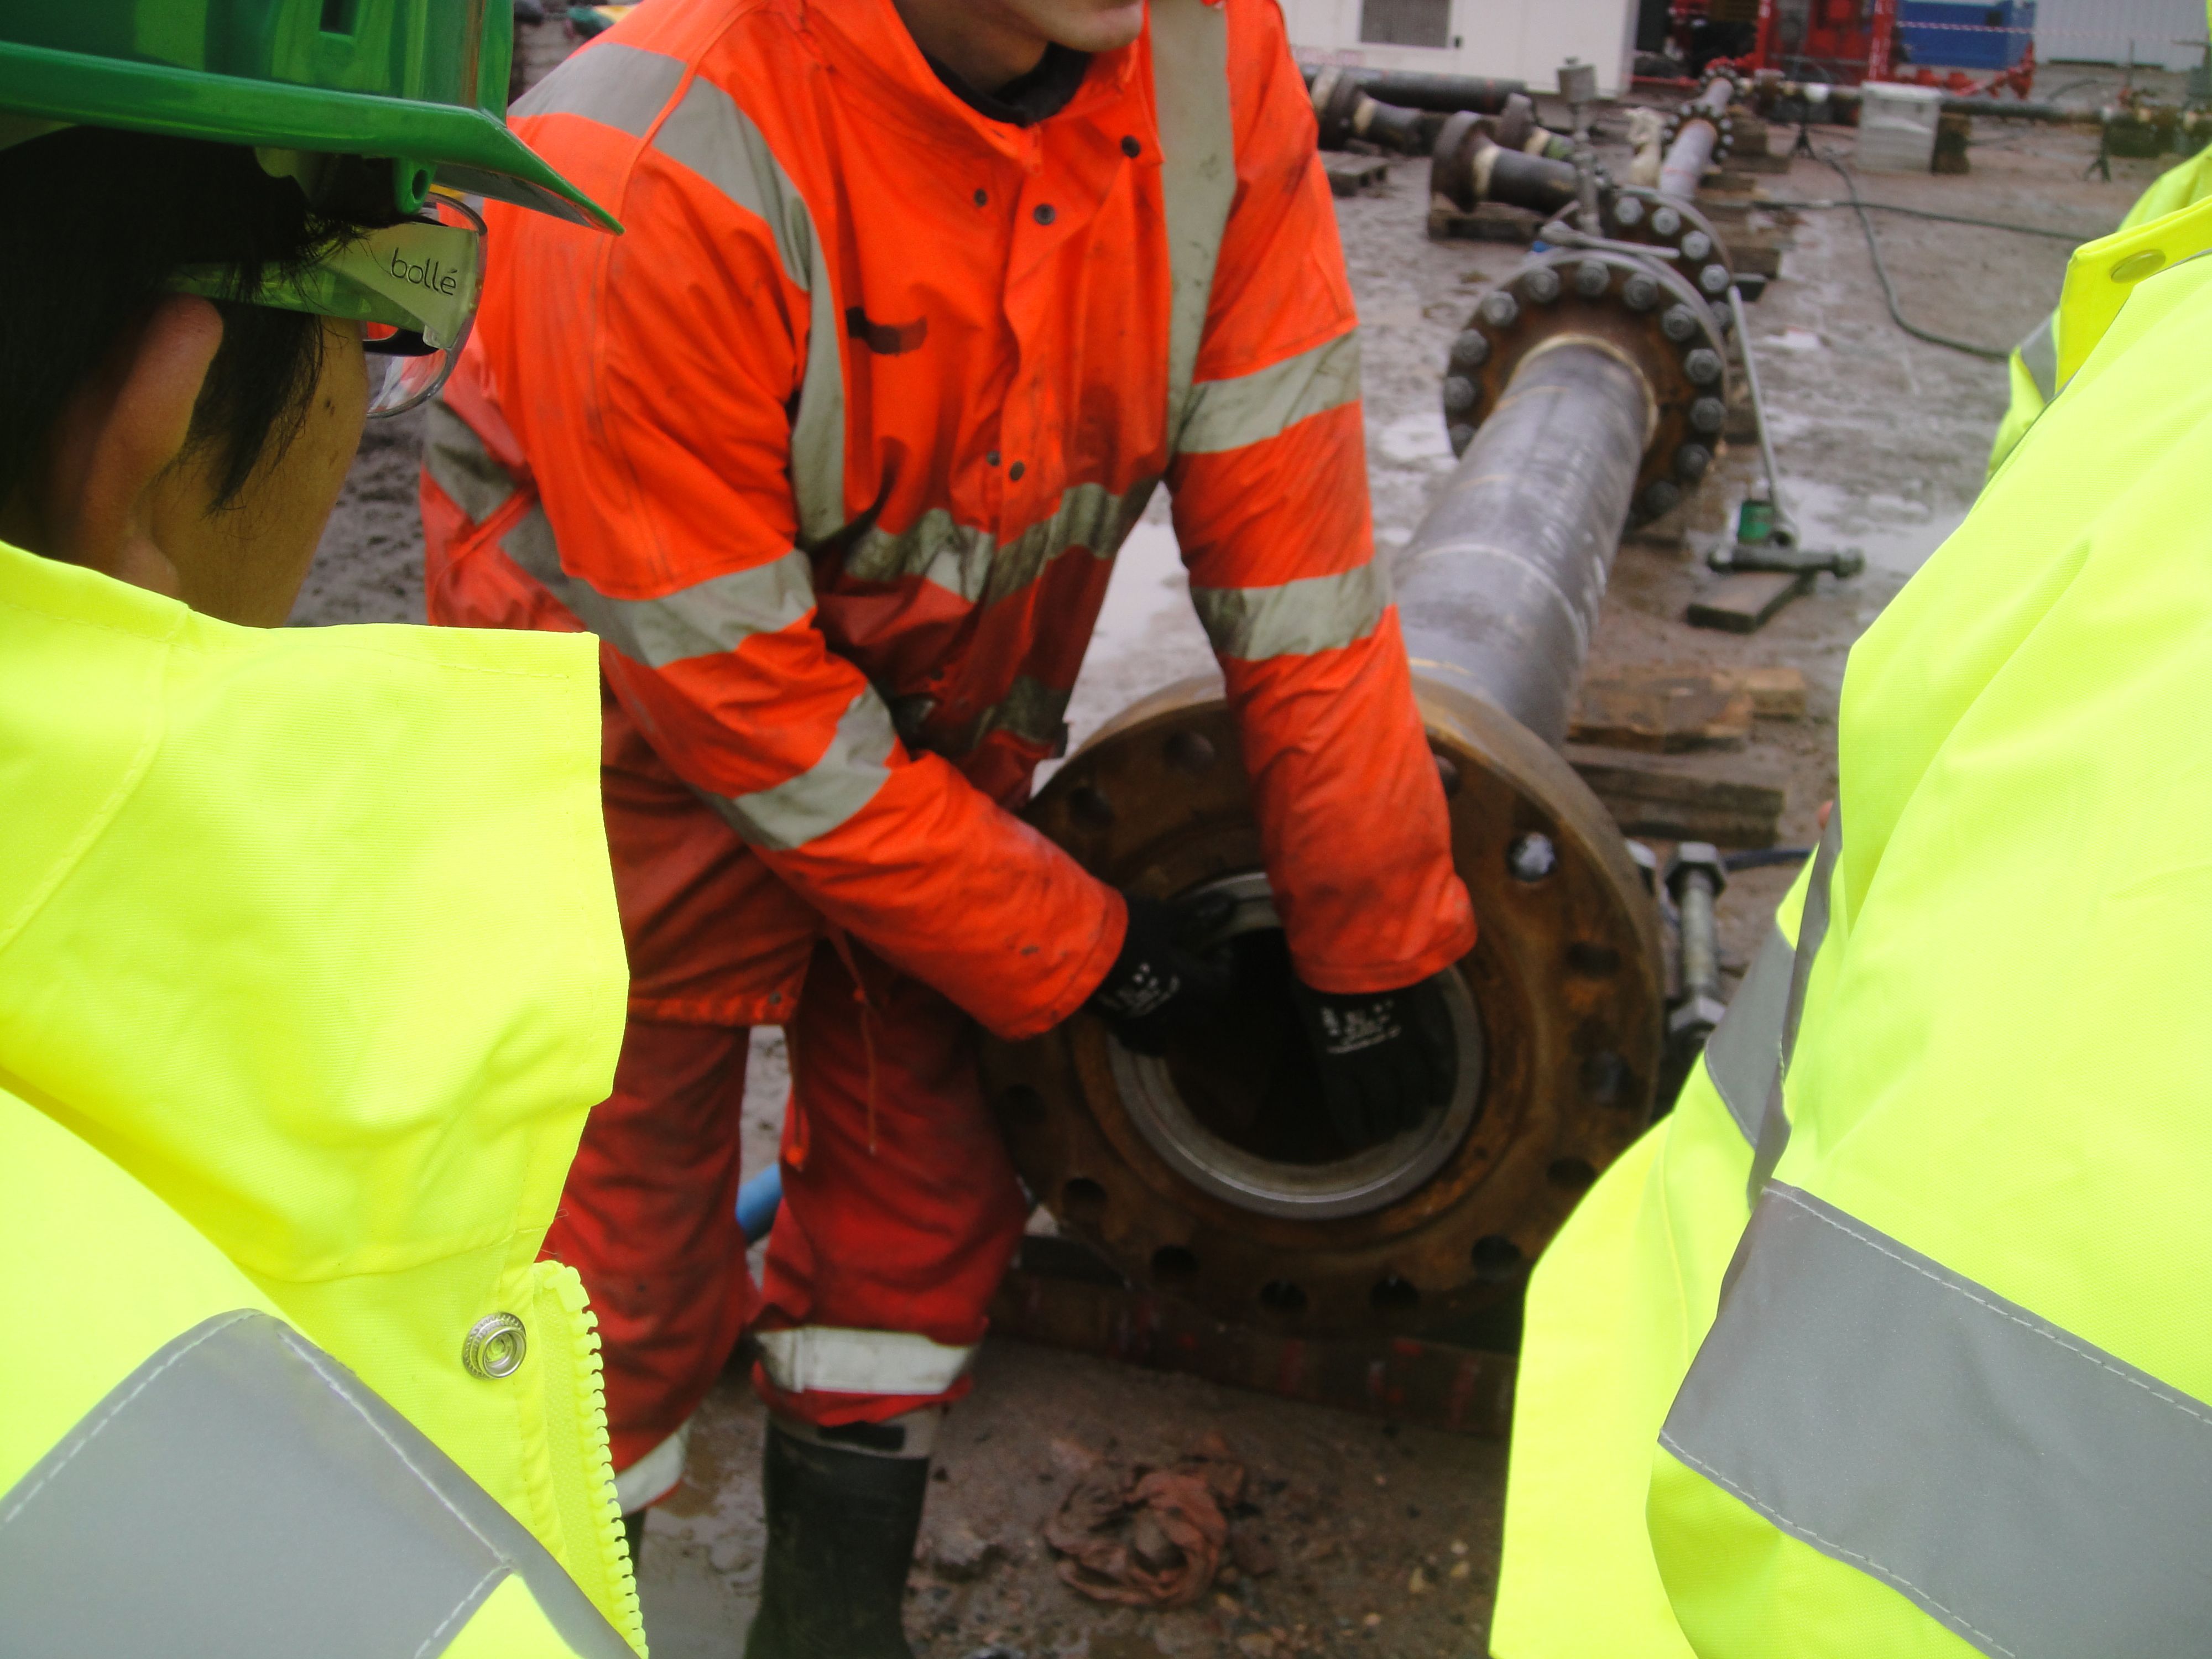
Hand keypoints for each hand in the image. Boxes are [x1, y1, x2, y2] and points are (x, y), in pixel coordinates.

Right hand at [1087, 891, 1236, 1056]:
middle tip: (1197, 965)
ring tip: (1170, 990)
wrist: (1072, 947)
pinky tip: (1141, 1011)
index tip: (1216, 946)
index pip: (1220, 986)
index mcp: (1185, 986)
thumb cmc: (1123, 927)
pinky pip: (1138, 1037)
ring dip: (1177, 1013)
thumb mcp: (1162, 916)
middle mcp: (1168, 1012)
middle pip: (1202, 1012)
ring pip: (1170, 1030)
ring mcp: (1141, 1022)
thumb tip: (1227, 906)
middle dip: (1206, 991)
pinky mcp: (1115, 1024)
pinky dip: (1145, 1028)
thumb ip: (1195, 915)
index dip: (1224, 966)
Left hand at [1290, 978, 1456, 1147]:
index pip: (1347, 1110)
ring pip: (1412, 1093)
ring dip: (1413, 1112)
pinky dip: (1440, 1084)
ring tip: (1413, 1122)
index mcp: (1335, 1063)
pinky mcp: (1425, 1029)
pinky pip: (1437, 1065)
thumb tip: (1314, 1017)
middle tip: (1388, 1134)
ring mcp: (1401, 1048)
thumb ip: (1317, 1020)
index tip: (1360, 1140)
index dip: (1356, 1129)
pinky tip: (1438, 1098)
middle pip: (1383, 1108)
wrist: (1356, 945)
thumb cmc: (1320, 967)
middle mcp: (1370, 1065)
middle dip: (1386, 1126)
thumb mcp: (1304, 999)